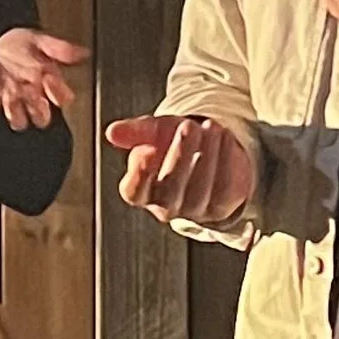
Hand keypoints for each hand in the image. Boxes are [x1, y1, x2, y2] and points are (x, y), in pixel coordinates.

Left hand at [0, 28, 86, 133]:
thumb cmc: (20, 44)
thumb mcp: (39, 40)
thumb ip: (59, 48)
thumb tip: (83, 53)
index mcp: (45, 83)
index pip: (60, 99)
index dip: (58, 93)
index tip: (51, 80)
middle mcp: (29, 95)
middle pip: (41, 116)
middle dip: (38, 110)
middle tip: (32, 94)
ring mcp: (9, 98)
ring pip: (16, 118)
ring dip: (14, 112)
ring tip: (11, 97)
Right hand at [106, 115, 254, 227]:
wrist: (208, 151)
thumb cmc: (173, 142)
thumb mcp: (153, 132)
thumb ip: (134, 132)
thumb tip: (112, 132)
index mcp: (141, 191)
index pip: (134, 191)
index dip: (139, 174)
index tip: (146, 149)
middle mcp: (165, 207)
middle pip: (170, 191)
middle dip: (180, 156)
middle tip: (187, 126)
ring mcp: (194, 211)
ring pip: (199, 190)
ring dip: (207, 155)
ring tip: (210, 127)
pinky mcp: (221, 207)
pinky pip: (224, 187)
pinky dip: (226, 160)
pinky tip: (225, 137)